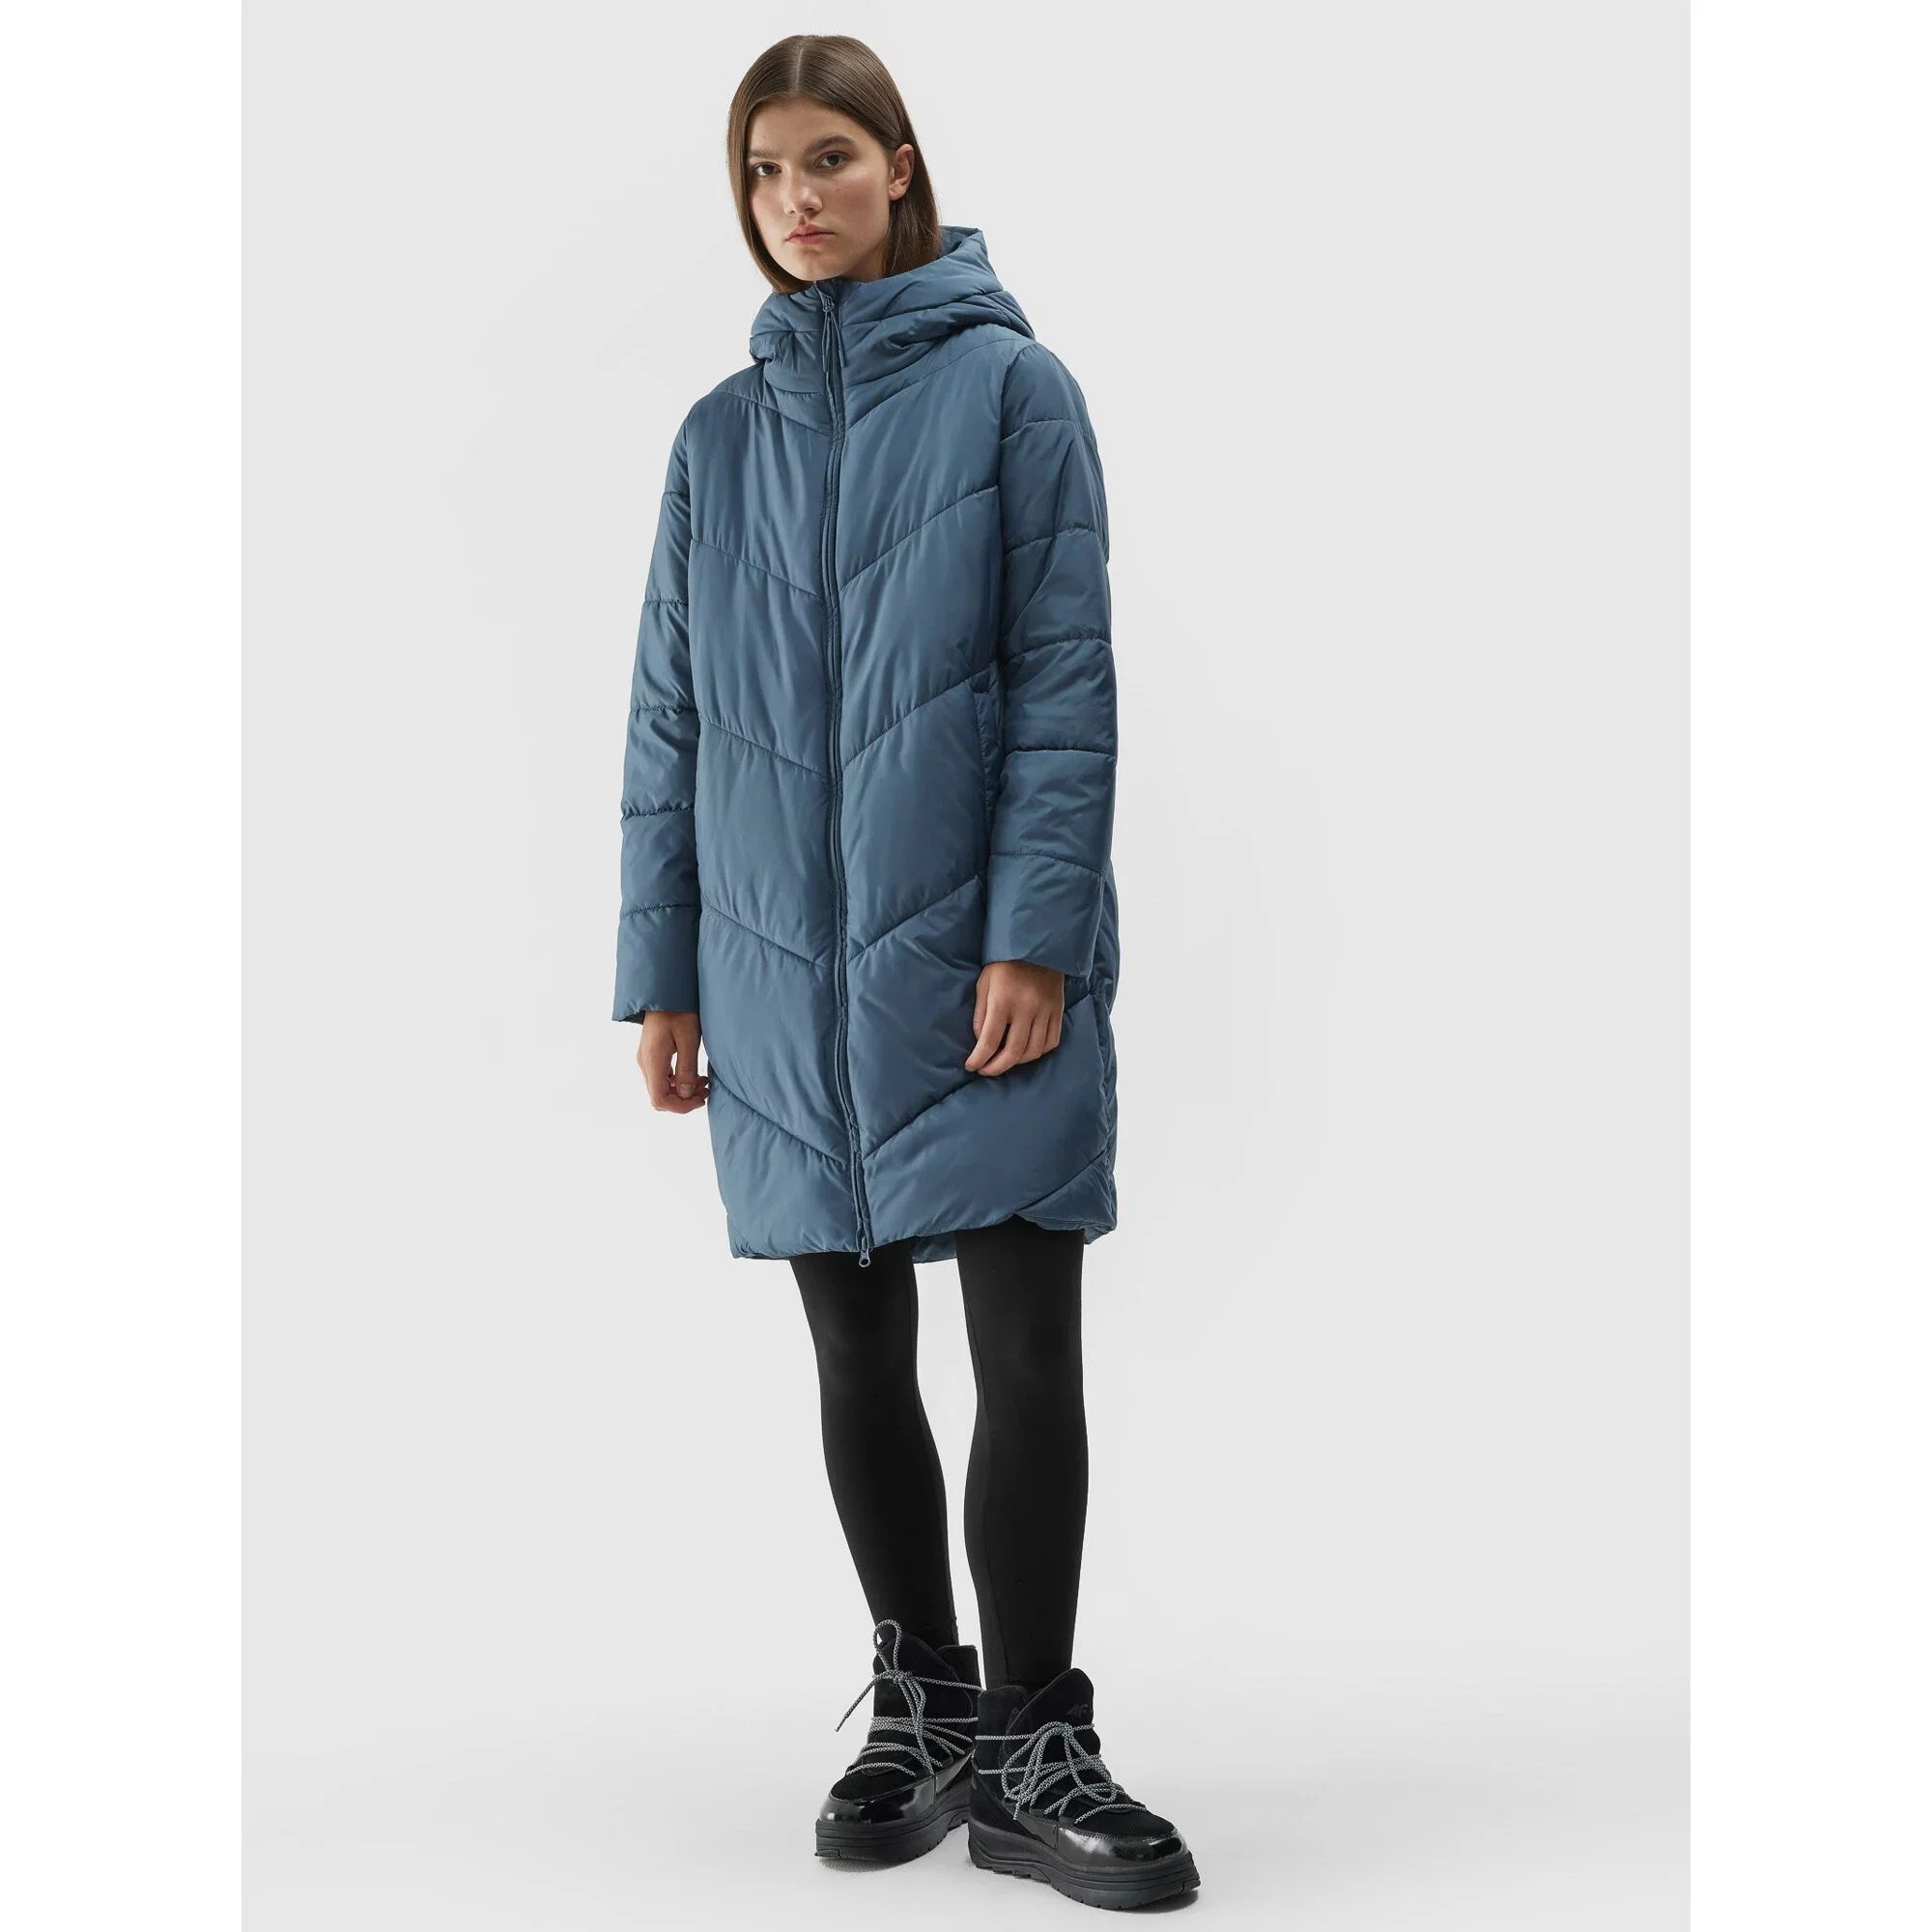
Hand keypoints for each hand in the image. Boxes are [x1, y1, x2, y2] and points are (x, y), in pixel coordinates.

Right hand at [637, 1010, 708, 1111]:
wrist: (666, 993)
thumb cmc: (679, 1011)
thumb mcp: (689, 1040)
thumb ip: (687, 1069)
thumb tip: (685, 1095)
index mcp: (653, 1061)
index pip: (659, 1099)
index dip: (680, 1107)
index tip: (701, 1100)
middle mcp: (645, 1064)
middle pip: (659, 1097)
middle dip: (683, 1101)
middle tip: (705, 1092)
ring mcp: (646, 1060)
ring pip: (661, 1089)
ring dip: (682, 1092)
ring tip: (704, 1084)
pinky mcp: (651, 1056)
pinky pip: (662, 1078)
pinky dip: (678, 1082)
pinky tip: (694, 1076)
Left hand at [964, 960, 1063, 1075]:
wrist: (1036, 945)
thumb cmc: (1004, 964)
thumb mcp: (984, 984)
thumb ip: (980, 1014)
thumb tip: (980, 1041)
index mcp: (1003, 1001)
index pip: (990, 1040)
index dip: (979, 1059)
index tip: (972, 1066)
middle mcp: (1026, 1008)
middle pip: (1013, 1052)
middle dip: (997, 1067)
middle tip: (986, 1070)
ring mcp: (1045, 1010)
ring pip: (1034, 1051)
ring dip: (1017, 1062)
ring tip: (1005, 1061)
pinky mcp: (1058, 1010)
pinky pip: (1052, 1041)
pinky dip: (1038, 1052)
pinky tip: (1027, 1051)